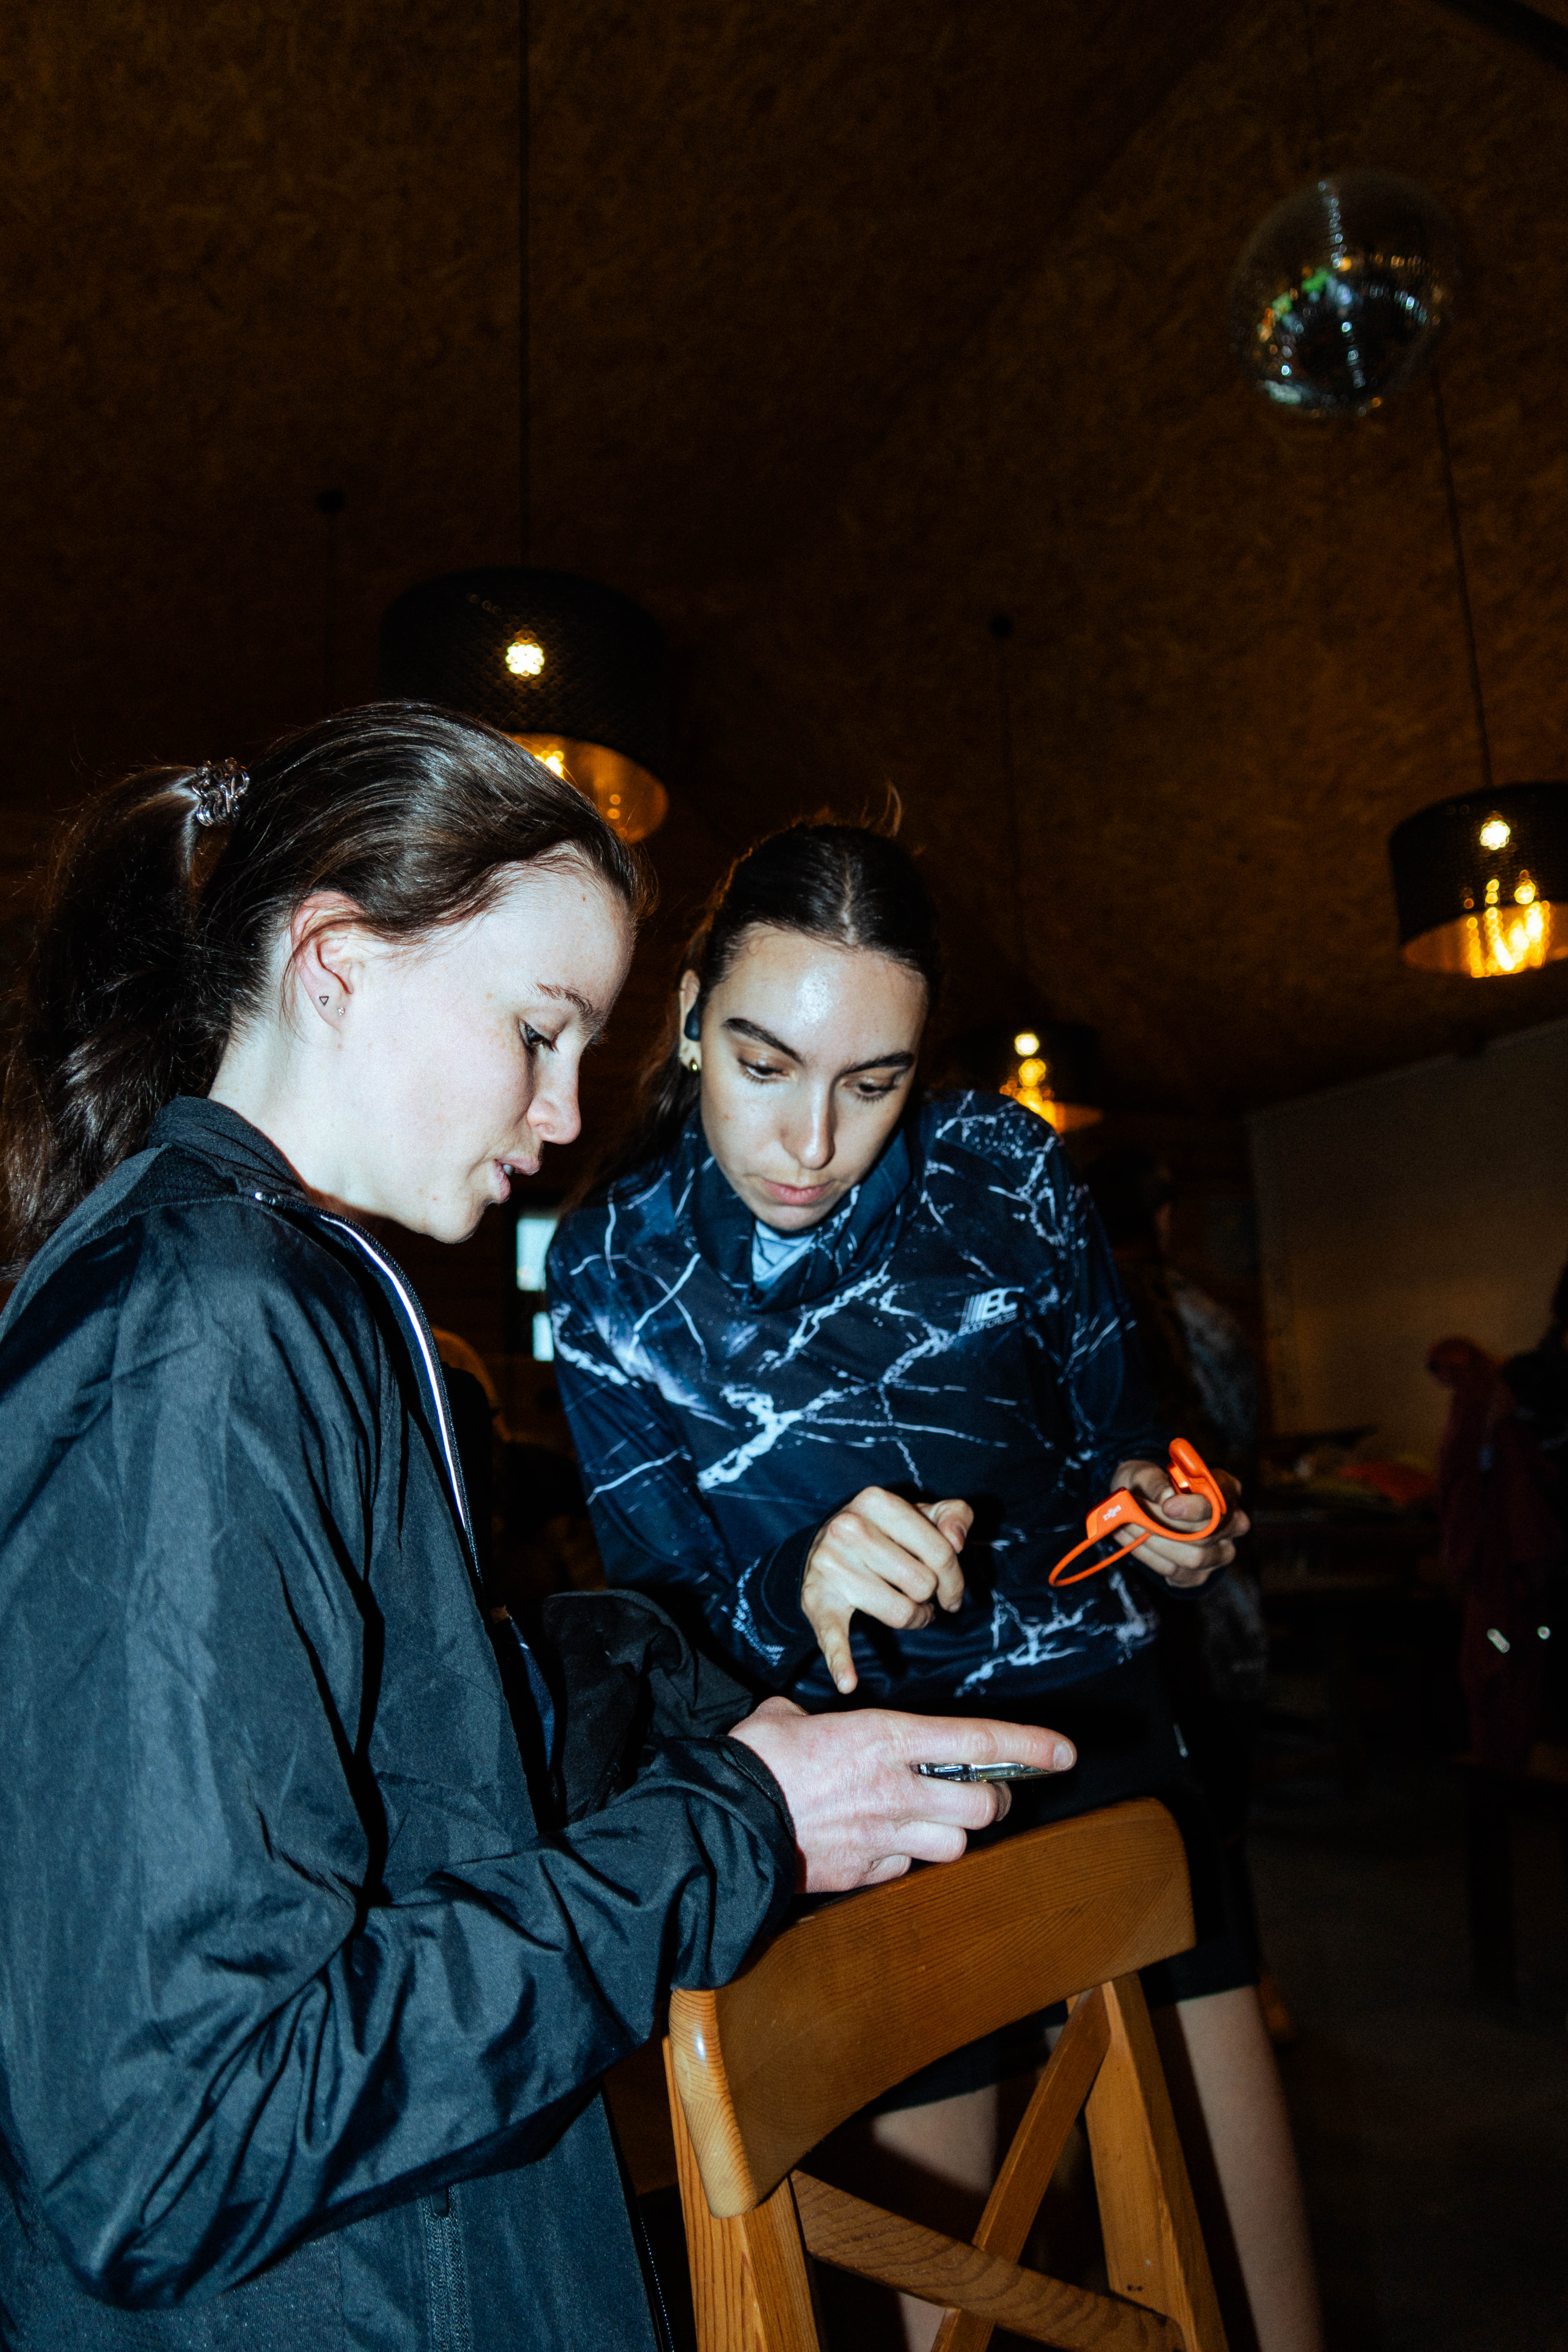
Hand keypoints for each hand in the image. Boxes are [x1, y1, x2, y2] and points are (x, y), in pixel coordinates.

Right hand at [729, 1699, 1075, 1890]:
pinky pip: (907, 1869)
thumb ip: (811, 1716)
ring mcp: (883, 1837)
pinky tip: (882, 1843)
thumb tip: (801, 1715)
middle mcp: (895, 1789)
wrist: (721, 1823)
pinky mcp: (863, 1874)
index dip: (1028, 1747)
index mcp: (883, 1739)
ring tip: (931, 1819)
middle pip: (981, 1806)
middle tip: (980, 1792)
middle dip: (990, 1801)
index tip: (1065, 1752)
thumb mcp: (784, 1718)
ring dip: (951, 1833)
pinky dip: (905, 1858)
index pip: (977, 1743)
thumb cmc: (752, 1762)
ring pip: (954, 1845)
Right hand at [800, 1487, 972, 1694]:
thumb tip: (958, 1542)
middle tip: (923, 1598)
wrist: (821, 1547)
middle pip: (922, 1584)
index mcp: (876, 1501)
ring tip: (909, 1611)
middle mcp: (847, 1528)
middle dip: (931, 1597)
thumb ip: (952, 1515)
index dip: (956, 1579)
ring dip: (914, 1619)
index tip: (952, 1592)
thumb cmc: (884, 1531)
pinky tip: (848, 1682)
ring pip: (900, 1613)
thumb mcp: (919, 1512)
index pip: (941, 1551)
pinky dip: (841, 1662)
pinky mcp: (817, 1601)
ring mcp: (829, 1566)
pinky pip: (833, 1637)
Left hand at [1107, 1458, 1247, 1589]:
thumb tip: (1165, 1496)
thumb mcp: (1143, 1472)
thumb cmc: (1149, 1485)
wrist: (1142, 1506)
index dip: (1196, 1508)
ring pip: (1193, 1558)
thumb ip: (1153, 1480)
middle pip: (1207, 1535)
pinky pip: (1177, 1573)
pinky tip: (1130, 1541)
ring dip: (1154, 1544)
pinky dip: (1149, 1557)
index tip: (1167, 1506)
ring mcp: (1220, 1552)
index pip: (1221, 1503)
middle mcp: (1232, 1523)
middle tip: (1133, 1517)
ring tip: (1126, 1527)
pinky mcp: (1200, 1574)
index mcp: (1226, 1489)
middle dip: (1166, 1527)